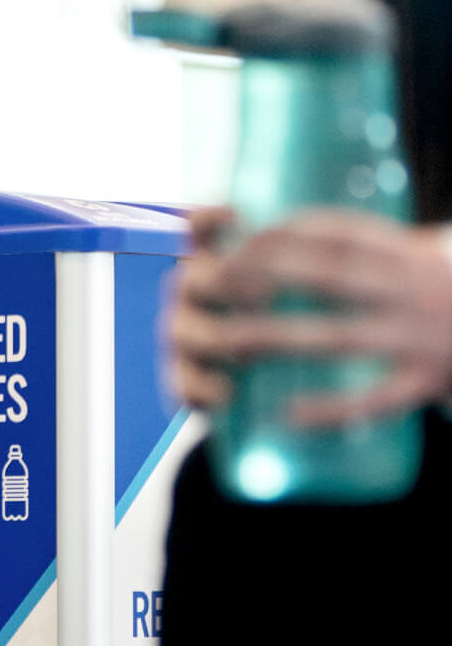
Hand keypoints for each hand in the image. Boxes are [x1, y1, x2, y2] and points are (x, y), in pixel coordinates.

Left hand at [163, 206, 451, 421]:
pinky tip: (287, 413)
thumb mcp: (428, 254)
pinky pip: (373, 399)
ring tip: (228, 341)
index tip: (239, 241)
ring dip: (278, 338)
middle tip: (217, 285)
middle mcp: (414, 289)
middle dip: (269, 276)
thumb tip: (301, 234)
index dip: (285, 233)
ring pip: (338, 336)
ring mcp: (420, 336)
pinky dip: (329, 407)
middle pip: (330, 276)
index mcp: (411, 254)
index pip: (340, 232)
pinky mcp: (426, 380)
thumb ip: (377, 247)